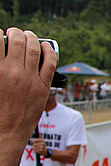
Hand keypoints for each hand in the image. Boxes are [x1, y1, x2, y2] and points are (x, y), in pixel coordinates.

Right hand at [1, 29, 55, 146]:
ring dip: (31, 38)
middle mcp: (14, 72)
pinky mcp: (43, 86)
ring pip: (34, 49)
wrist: (6, 133)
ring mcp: (30, 79)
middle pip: (17, 41)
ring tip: (27, 35)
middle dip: (15, 32)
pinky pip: (51, 63)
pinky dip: (49, 51)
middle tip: (14, 32)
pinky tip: (46, 46)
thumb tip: (0, 55)